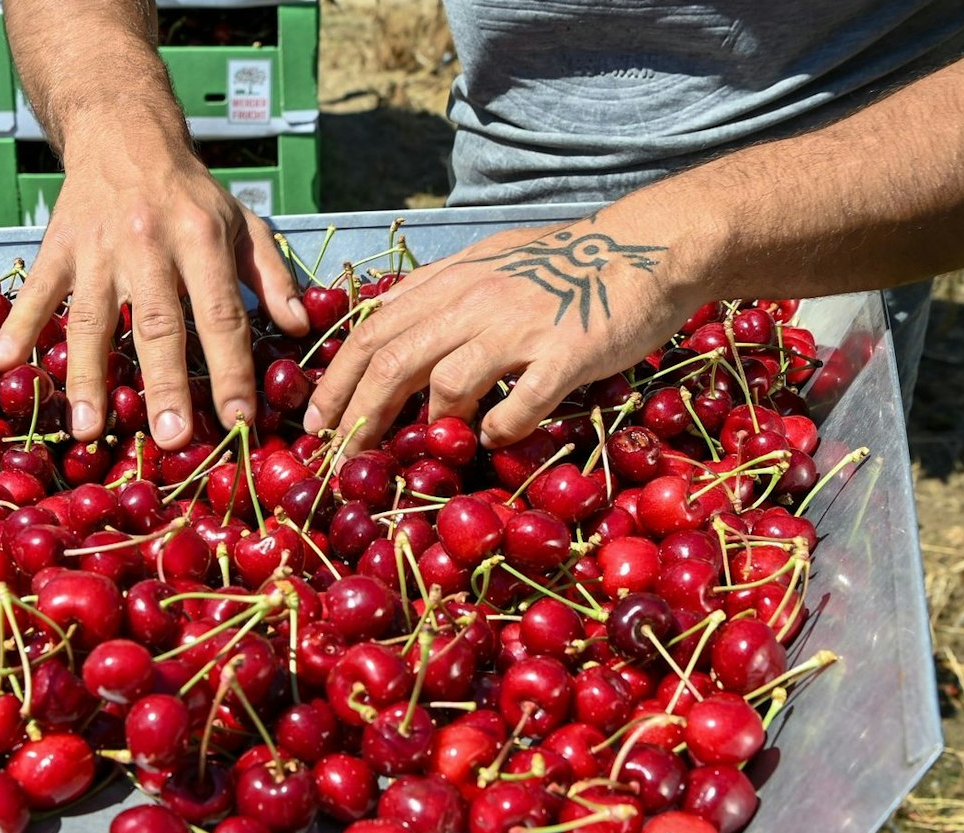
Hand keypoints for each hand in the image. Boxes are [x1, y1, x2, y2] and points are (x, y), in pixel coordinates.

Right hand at [0, 144, 308, 450]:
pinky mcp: (57, 247)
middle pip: (157, 325)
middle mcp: (149, 245)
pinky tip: (6, 364)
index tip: (237, 421)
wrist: (123, 132)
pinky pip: (36, 292)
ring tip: (88, 429)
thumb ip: (272, 276)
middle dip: (165, 386)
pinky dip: (19, 325)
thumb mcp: (242, 223)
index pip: (221, 315)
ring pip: (92, 319)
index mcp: (202, 240)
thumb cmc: (190, 193)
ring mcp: (97, 249)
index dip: (231, 370)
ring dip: (88, 376)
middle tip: (169, 440)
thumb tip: (300, 328)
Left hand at [304, 215, 694, 452]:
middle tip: (337, 455)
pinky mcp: (566, 352)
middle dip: (357, 413)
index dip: (337, 377)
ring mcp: (520, 326)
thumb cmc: (568, 263)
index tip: (316, 419)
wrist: (647, 246)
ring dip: (430, 425)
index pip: (374, 329)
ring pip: (447, 383)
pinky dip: (501, 429)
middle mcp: (475, 300)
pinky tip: (496, 440)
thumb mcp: (491, 265)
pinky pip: (521, 403)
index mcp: (453, 281)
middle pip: (392, 360)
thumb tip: (395, 336)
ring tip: (424, 453)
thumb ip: (444, 298)